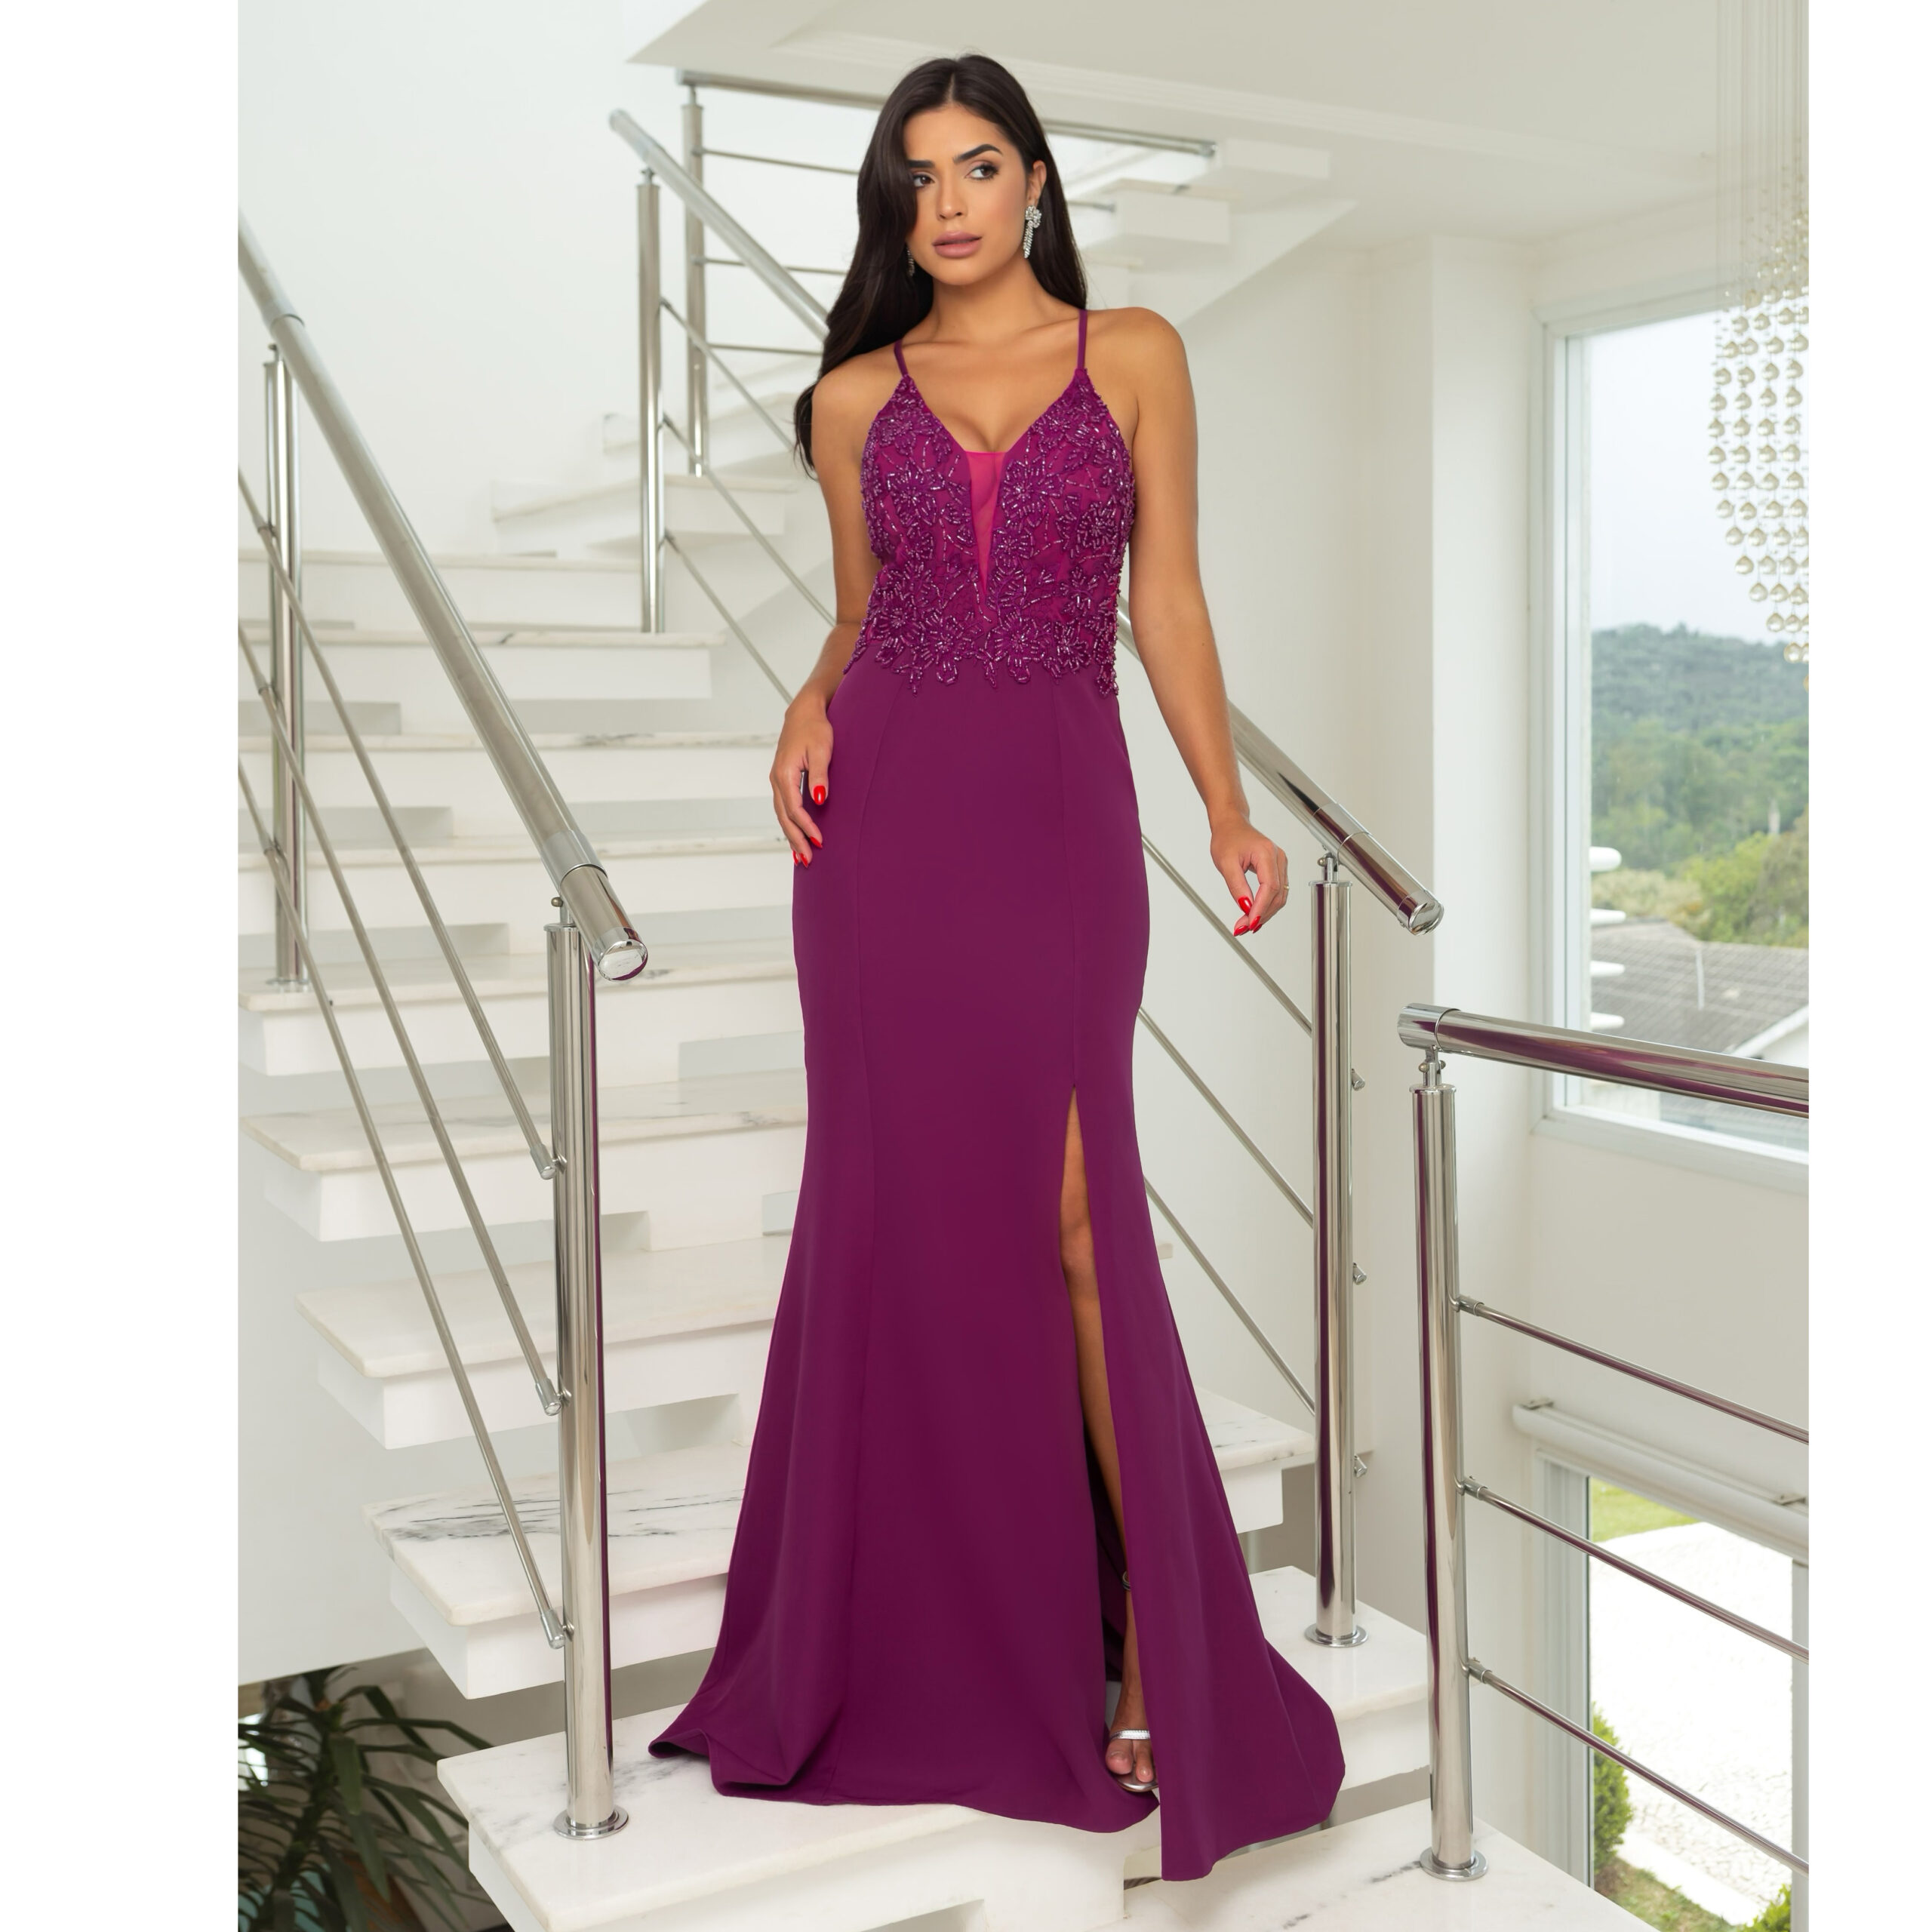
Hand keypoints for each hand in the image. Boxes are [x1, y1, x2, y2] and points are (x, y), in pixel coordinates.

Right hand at [771, 694, 831, 862]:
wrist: (804, 712)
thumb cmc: (814, 728)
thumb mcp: (822, 751)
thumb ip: (820, 776)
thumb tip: (819, 800)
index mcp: (784, 773)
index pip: (795, 809)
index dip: (806, 828)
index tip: (819, 841)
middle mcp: (776, 779)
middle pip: (784, 817)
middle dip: (795, 840)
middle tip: (807, 860)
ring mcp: (777, 780)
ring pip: (781, 814)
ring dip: (790, 835)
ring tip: (799, 856)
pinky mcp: (782, 780)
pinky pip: (783, 807)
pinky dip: (789, 823)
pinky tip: (795, 835)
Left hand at [1210, 815, 1287, 935]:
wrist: (1231, 825)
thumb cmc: (1227, 838)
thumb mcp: (1225, 863)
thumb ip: (1237, 886)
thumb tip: (1246, 906)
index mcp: (1267, 853)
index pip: (1270, 887)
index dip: (1261, 908)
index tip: (1250, 923)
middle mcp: (1278, 858)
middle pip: (1277, 895)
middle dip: (1261, 914)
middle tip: (1243, 927)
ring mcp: (1280, 863)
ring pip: (1279, 896)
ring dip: (1264, 913)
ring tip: (1247, 925)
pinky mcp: (1277, 869)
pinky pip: (1276, 891)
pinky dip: (1266, 905)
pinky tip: (1255, 915)